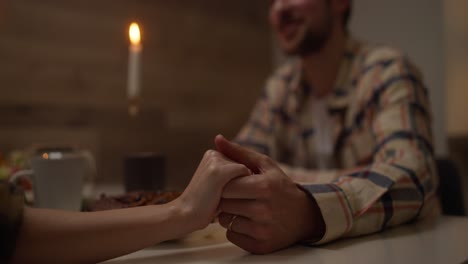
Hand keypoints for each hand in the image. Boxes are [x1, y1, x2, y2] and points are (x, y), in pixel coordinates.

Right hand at [174, 149, 250, 230]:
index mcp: (212, 154)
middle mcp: (214, 153)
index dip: (239, 181)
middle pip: (245, 166)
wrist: (186, 214)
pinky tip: (223, 196)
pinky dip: (240, 188)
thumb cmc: (205, 204)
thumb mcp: (219, 184)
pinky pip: (244, 174)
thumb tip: (253, 172)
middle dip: (241, 183)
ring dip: (241, 186)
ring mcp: (216, 161)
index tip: (221, 191)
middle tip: (220, 195)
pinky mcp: (219, 171)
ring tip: (221, 196)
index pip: (240, 163)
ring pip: (246, 171)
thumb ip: (232, 175)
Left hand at [215, 135, 324, 253]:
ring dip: (229, 215)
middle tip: (235, 197)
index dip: (225, 185)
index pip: (226, 186)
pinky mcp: (260, 246)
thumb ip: (240, 153)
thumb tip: (217, 139)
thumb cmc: (281, 186)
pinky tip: (247, 221)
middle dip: (225, 199)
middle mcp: (263, 210)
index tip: (231, 183)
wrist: (305, 216)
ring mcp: (262, 230)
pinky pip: (232, 235)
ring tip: (242, 208)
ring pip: (225, 221)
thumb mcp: (266, 166)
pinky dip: (235, 229)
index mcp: (264, 186)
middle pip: (224, 204)